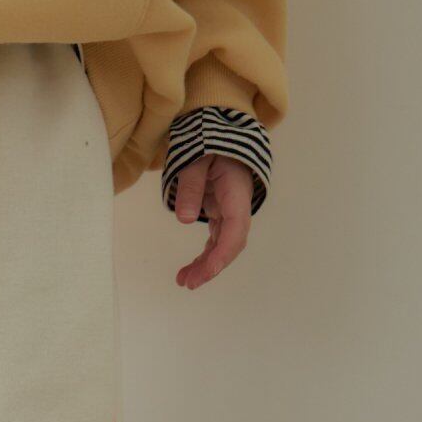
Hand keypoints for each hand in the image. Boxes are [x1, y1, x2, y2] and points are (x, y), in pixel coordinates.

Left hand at [172, 155, 252, 289]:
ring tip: (184, 281)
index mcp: (236, 192)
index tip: (209, 270)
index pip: (235, 228)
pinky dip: (204, 256)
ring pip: (223, 245)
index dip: (223, 252)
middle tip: (189, 283)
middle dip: (212, 266)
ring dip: (206, 265)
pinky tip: (190, 270)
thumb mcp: (196, 160)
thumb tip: (185, 218)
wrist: (220, 138)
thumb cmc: (209, 144)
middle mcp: (237, 206)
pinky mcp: (221, 214)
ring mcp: (230, 212)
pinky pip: (216, 241)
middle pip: (231, 243)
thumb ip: (190, 186)